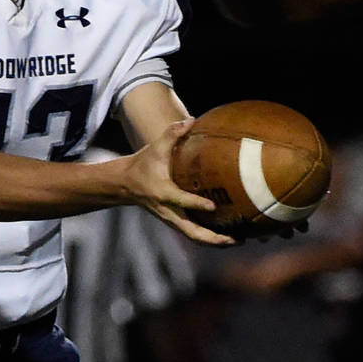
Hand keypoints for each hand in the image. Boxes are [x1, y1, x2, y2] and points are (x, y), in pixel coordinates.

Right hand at [125, 119, 237, 247]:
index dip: (195, 203)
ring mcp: (171, 219)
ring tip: (237, 241)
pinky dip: (208, 239)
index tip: (212, 206)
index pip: (179, 200)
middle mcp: (168, 210)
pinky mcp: (174, 221)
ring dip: (214, 242)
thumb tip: (192, 120)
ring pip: (193, 237)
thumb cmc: (143, 164)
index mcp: (162, 192)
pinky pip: (192, 234)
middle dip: (212, 238)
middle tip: (234, 238)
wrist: (125, 184)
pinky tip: (226, 237)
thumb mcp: (155, 147)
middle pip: (190, 231)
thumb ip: (172, 133)